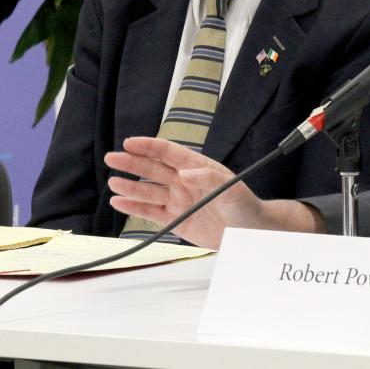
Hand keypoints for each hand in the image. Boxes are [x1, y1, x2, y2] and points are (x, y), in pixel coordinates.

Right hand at [105, 137, 322, 249]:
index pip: (170, 153)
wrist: (252, 233)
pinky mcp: (176, 220)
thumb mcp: (233, 188)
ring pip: (149, 191)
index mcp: (198, 168)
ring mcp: (179, 201)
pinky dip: (134, 208)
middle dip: (133, 163)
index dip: (150, 146)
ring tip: (113, 182)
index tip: (130, 142)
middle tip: (112, 158)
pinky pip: (151, 213)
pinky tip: (119, 202)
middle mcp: (185, 182)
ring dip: (130, 186)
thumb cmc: (246, 206)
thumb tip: (185, 173)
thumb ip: (210, 178)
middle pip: (154, 169)